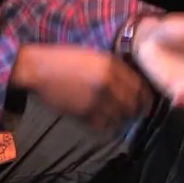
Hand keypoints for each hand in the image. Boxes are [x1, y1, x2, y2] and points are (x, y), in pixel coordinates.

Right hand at [10, 43, 151, 132]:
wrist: (38, 68)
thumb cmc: (64, 59)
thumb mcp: (94, 56)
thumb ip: (113, 67)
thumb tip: (130, 83)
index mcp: (112, 65)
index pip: (139, 87)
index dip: (145, 98)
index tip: (144, 103)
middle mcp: (108, 82)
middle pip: (132, 105)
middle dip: (134, 111)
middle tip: (133, 115)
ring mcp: (95, 98)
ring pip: (118, 117)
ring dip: (120, 120)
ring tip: (117, 119)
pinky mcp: (83, 112)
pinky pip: (102, 125)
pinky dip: (104, 126)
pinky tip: (102, 122)